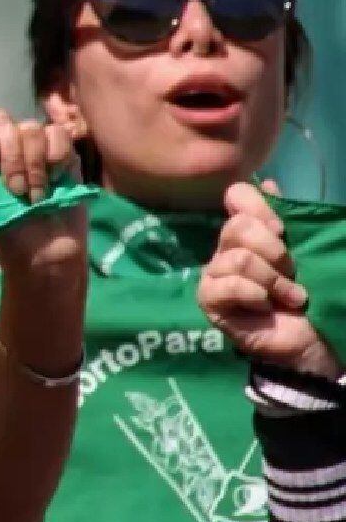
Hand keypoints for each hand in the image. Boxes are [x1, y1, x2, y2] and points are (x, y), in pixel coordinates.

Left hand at [0, 99, 84, 274]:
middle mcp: (3, 142)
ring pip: (30, 128)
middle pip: (1, 118)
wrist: (46, 253)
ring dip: (33, 164)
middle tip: (14, 190)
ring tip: (34, 196)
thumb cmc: (8, 233)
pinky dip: (57, 156)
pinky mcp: (62, 151)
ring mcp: (33, 145)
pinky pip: (58, 134)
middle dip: (9, 154)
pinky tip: (56, 179)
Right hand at [198, 181, 341, 378]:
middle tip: (291, 272)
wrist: (312, 339)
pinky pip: (226, 285)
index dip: (259, 208)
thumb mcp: (304, 250)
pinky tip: (266, 307)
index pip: (237, 196)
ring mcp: (215, 274)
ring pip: (236, 258)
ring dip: (273, 280)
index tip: (282, 231)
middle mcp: (227, 248)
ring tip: (291, 297)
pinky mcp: (209, 300)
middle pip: (237, 227)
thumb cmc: (312, 294)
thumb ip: (287, 218)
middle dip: (274, 251)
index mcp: (249, 232)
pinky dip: (254, 294)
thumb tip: (269, 182)